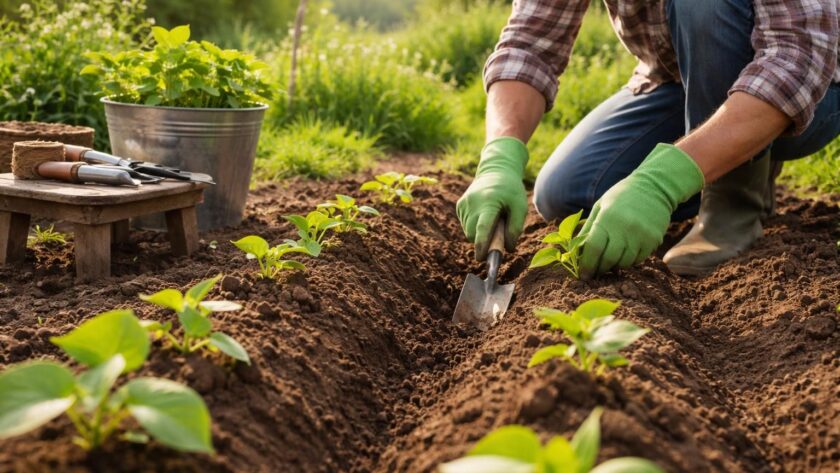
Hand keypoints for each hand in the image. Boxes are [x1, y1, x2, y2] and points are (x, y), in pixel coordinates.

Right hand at [456, 137, 528, 260]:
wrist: (496, 171)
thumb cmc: (511, 190)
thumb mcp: (520, 206)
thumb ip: (515, 228)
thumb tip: (507, 248)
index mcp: (488, 202)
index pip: (482, 228)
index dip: (482, 245)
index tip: (482, 258)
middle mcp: (472, 203)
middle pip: (473, 234)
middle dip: (483, 241)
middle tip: (498, 233)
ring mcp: (463, 204)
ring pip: (468, 231)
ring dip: (479, 233)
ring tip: (492, 218)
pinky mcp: (459, 205)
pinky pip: (465, 224)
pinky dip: (474, 225)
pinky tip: (484, 214)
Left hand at [579, 144, 704, 277]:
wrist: (654, 187)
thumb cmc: (621, 196)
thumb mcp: (600, 206)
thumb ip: (588, 228)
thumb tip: (575, 251)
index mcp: (608, 217)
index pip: (594, 248)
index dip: (587, 264)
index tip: (583, 275)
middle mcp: (625, 227)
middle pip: (609, 259)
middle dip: (599, 269)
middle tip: (594, 273)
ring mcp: (642, 234)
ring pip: (624, 262)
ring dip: (614, 266)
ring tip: (609, 262)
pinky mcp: (654, 240)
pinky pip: (638, 259)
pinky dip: (629, 261)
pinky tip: (625, 254)